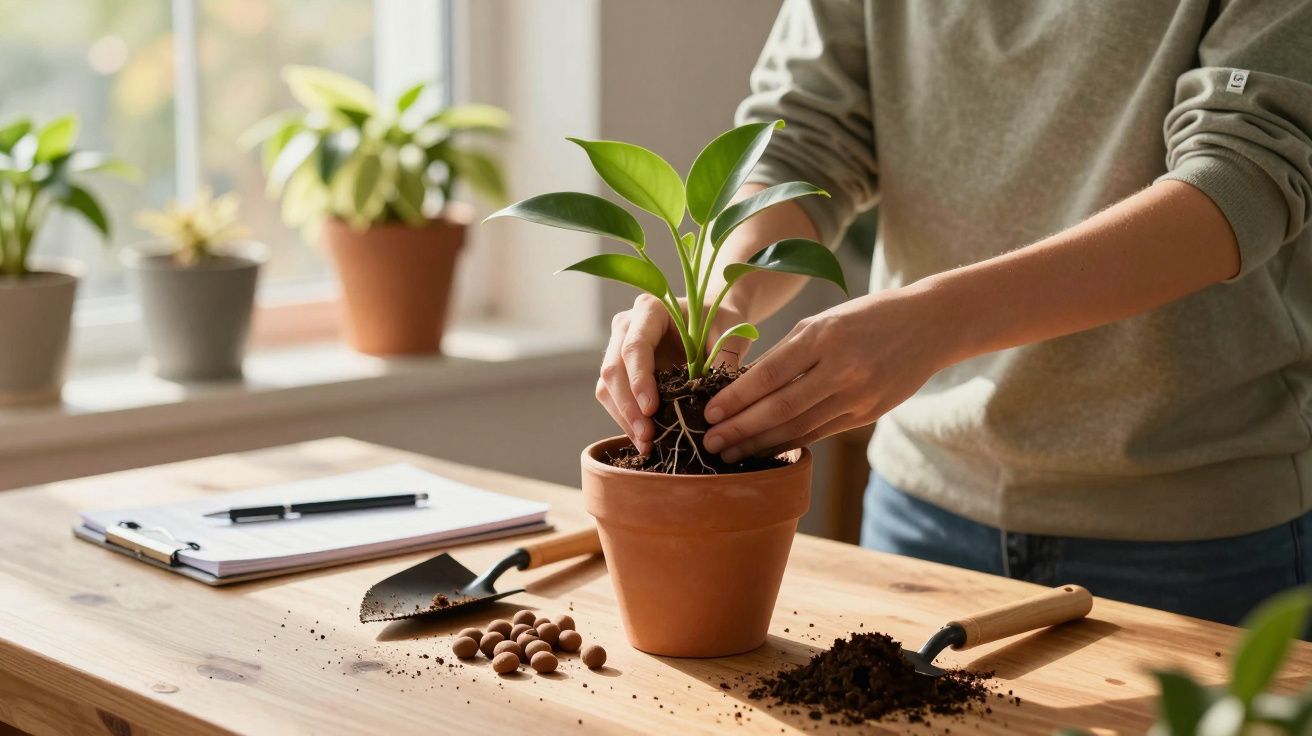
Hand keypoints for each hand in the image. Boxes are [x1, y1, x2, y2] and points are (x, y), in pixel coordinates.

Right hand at [598, 295, 749, 454]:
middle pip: (613, 369)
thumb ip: (723, 362)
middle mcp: (626, 326)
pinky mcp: (622, 371)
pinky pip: (613, 398)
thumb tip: (716, 404)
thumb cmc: (720, 322)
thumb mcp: (729, 335)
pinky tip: (644, 439)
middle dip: (628, 407)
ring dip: (624, 418)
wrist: (713, 320)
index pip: (635, 346)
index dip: (639, 379)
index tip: (651, 408)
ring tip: (647, 444)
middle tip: (648, 436)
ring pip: (607, 387)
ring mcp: (619, 348)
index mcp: (650, 310)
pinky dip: (626, 420)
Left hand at [702, 286, 953, 462]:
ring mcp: (857, 395)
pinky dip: (790, 443)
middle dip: (740, 429)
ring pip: (799, 427)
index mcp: (824, 337)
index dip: (736, 398)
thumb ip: (788, 352)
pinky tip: (766, 451)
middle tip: (710, 443)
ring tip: (730, 454)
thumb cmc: (867, 317)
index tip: (709, 413)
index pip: (769, 375)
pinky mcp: (867, 414)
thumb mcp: (825, 320)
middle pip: (780, 408)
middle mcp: (841, 369)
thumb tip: (743, 386)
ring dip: (760, 444)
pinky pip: (820, 433)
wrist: (930, 325)